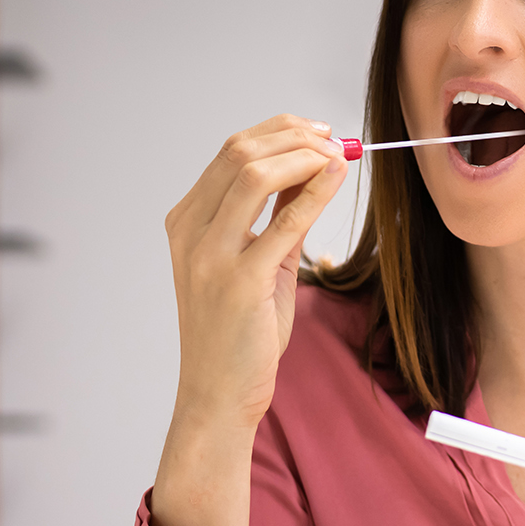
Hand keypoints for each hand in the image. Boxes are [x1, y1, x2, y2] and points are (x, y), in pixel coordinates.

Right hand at [151, 114, 348, 525]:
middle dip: (295, 136)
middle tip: (336, 141)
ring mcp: (210, 255)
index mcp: (186, 222)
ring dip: (304, 155)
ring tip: (338, 157)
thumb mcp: (256, 262)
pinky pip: (283, 220)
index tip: (319, 133)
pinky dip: (315, 190)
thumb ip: (275, 217)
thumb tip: (310, 168)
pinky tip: (337, 177)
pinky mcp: (239, 280)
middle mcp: (190, 232)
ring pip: (255, 173)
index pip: (231, 152)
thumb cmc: (238, 332)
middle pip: (241, 153)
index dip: (279, 132)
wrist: (217, 393)